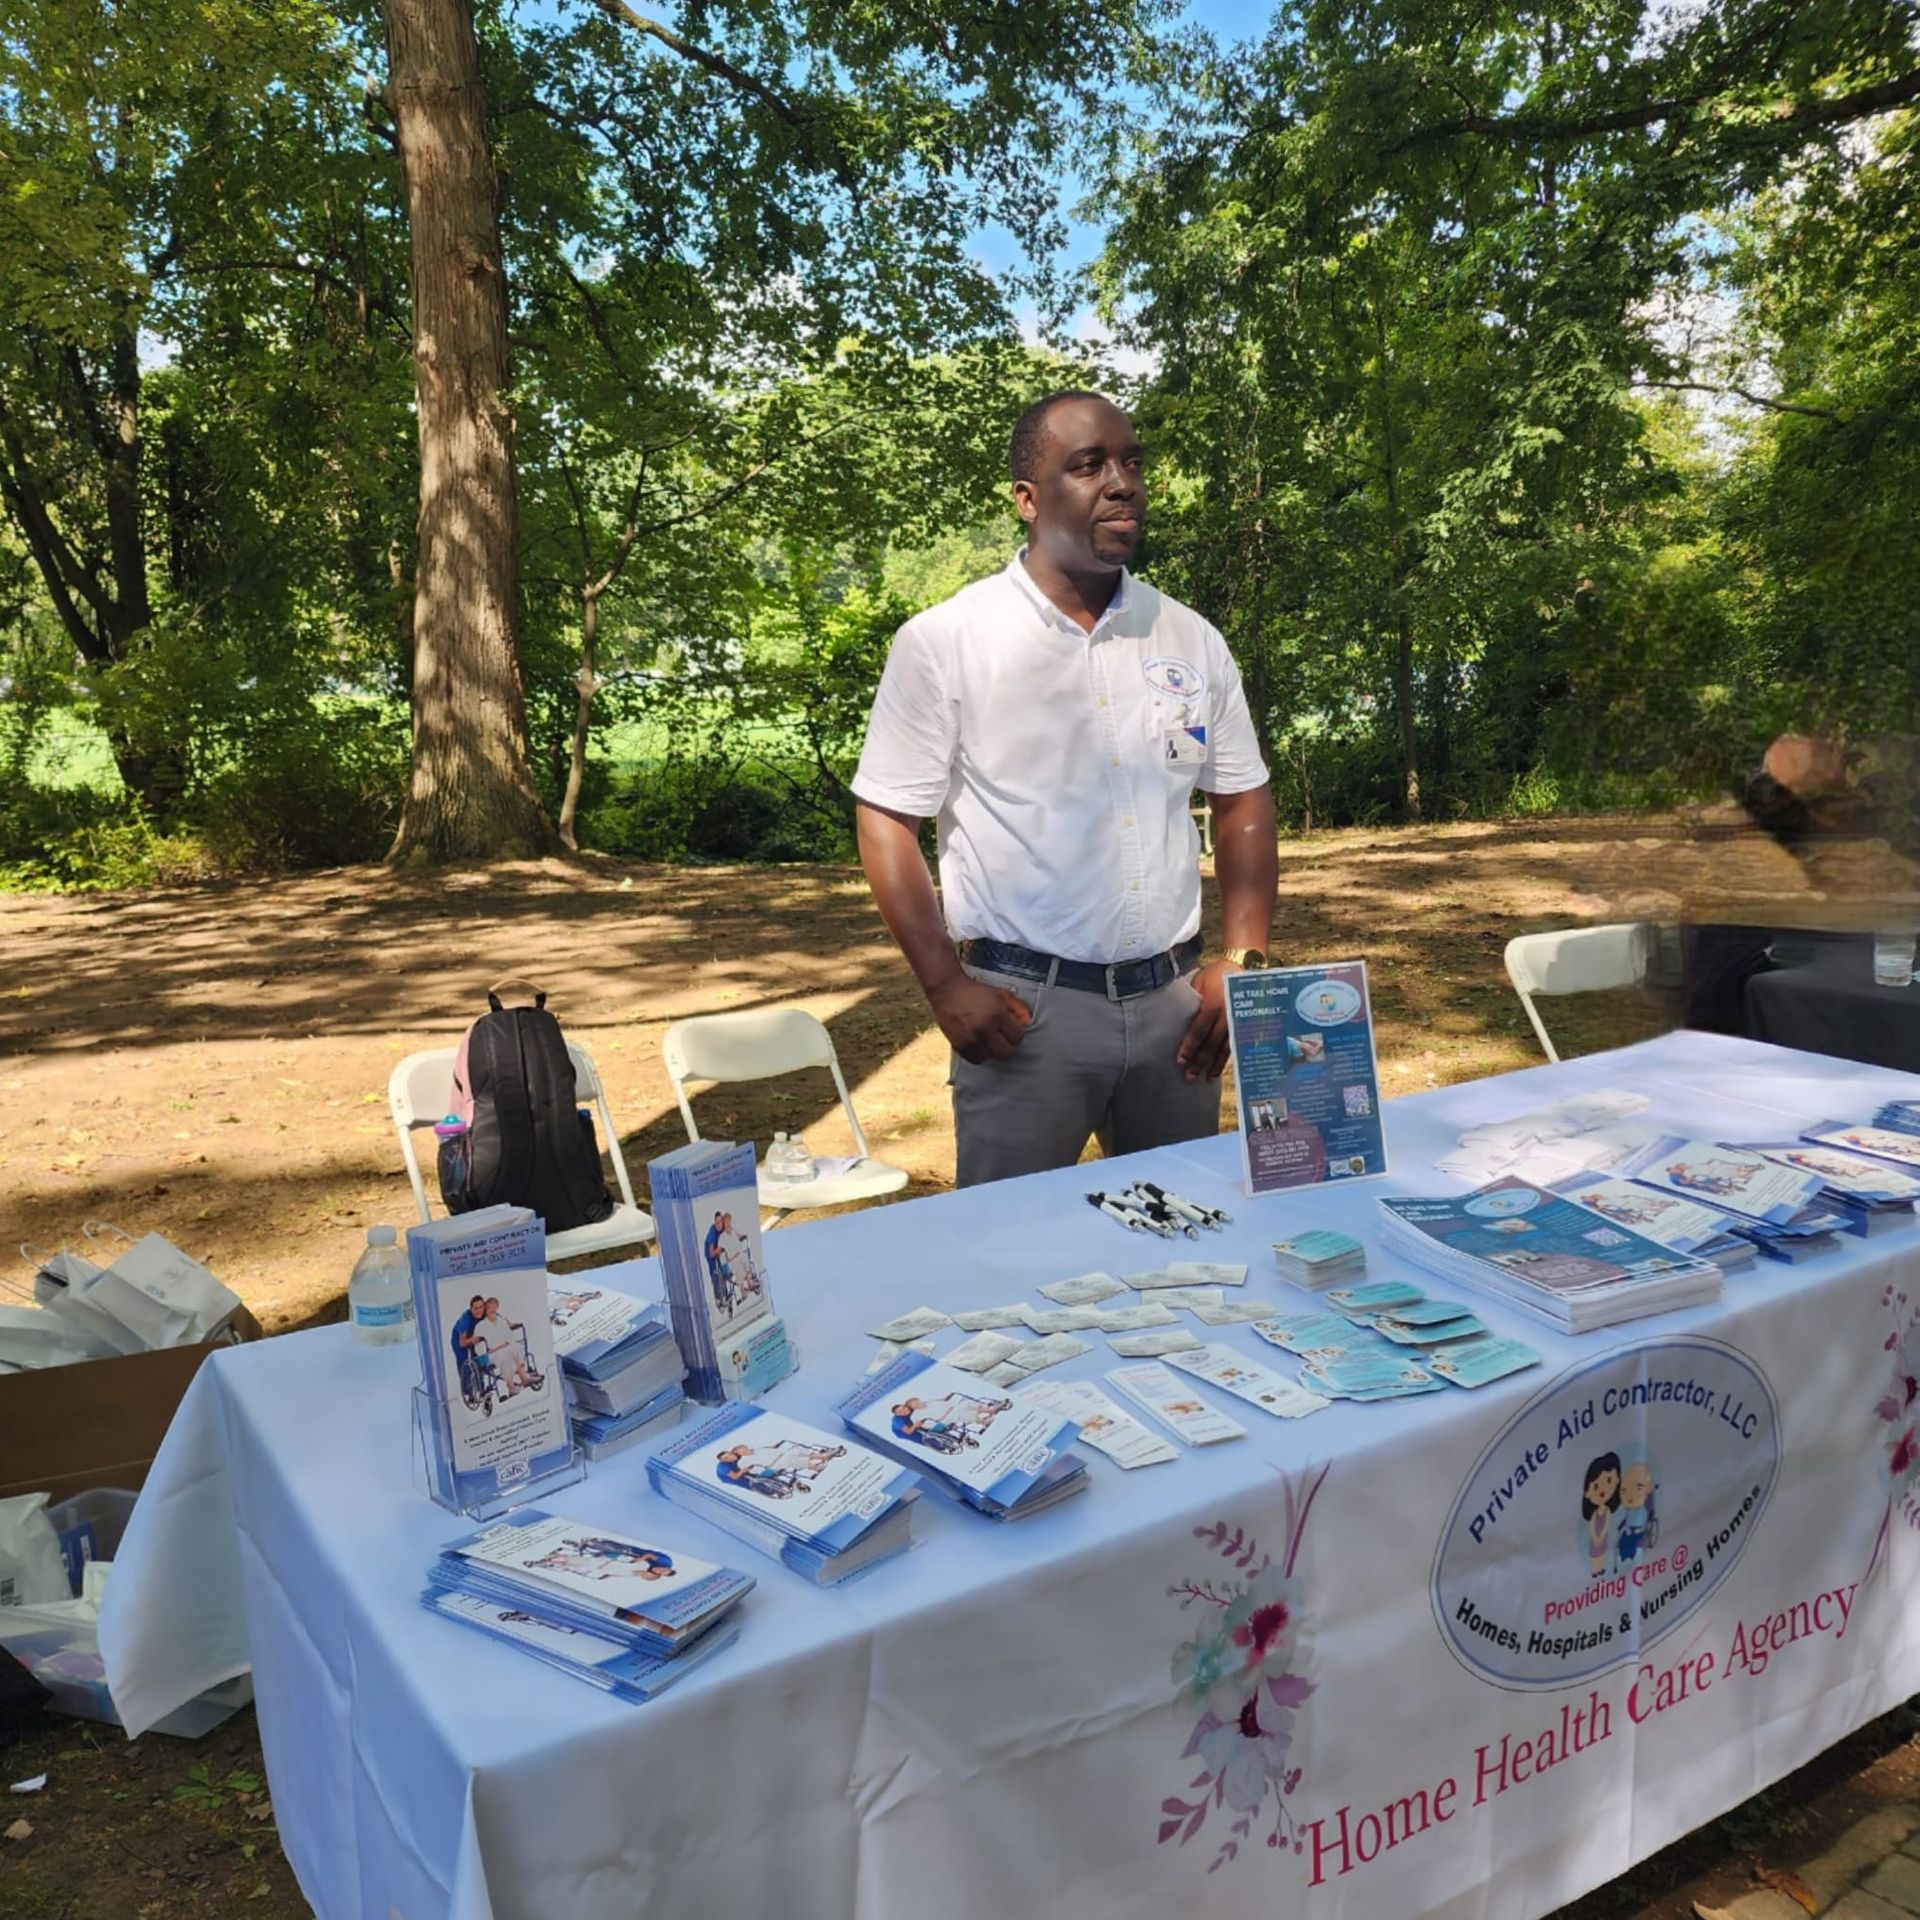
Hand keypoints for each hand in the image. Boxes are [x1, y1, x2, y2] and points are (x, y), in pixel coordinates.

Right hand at [931, 975, 1032, 1063]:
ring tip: (990, 1039)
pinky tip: (980, 1044)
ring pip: (992, 1057)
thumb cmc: (976, 991)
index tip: (1011, 1028)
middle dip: (1008, 1045)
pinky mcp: (959, 1045)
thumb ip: (1018, 1008)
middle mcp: (984, 1029)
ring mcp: (971, 1039)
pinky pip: (977, 1060)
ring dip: (994, 1050)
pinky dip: (981, 1054)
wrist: (947, 990)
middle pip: (1007, 1052)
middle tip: (1003, 1037)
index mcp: (997, 1014)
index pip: (1018, 1036)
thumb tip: (1027, 1023)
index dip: (1017, 1032)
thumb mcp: (1001, 994)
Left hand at [1176, 962, 1237, 1081]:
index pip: (1200, 1029)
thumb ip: (1192, 1000)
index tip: (1180, 1060)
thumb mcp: (1200, 981)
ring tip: (1206, 1078)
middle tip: (1189, 1076)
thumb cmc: (1215, 974)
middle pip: (1212, 1042)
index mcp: (1215, 1002)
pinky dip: (1227, 1057)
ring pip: (1226, 1046)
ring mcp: (1238, 1020)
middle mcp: (1228, 1013)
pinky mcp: (1244, 1024)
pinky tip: (1220, 1068)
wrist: (1242, 966)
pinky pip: (1235, 1044)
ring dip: (1215, 1064)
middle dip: (1200, 1060)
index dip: (1190, 1046)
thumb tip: (1176, 1020)